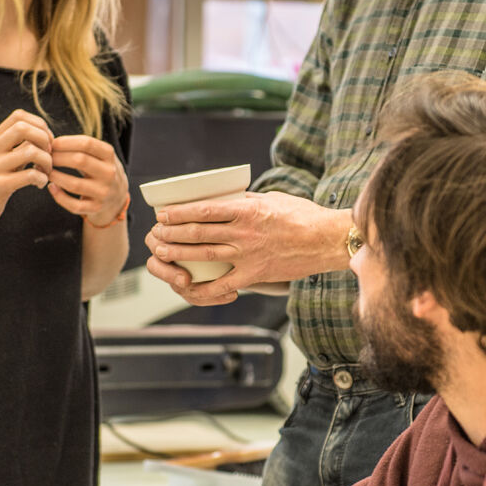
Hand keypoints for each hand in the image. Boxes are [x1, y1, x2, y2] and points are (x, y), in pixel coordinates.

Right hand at [0, 109, 53, 235]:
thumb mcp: (3, 156)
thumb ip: (19, 143)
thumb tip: (46, 134)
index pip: (19, 115)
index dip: (40, 125)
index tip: (47, 142)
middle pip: (24, 127)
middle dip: (45, 140)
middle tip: (49, 155)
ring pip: (30, 151)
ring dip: (47, 161)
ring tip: (45, 172)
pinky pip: (30, 175)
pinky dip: (42, 179)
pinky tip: (39, 184)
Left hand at [48, 135, 128, 224]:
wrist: (117, 195)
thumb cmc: (99, 168)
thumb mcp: (99, 154)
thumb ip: (79, 147)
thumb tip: (49, 143)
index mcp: (109, 155)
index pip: (86, 143)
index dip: (65, 142)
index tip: (51, 144)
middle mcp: (109, 173)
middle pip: (79, 161)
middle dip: (57, 158)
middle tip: (46, 158)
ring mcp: (103, 192)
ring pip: (74, 184)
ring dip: (55, 176)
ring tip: (45, 171)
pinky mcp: (96, 208)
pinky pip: (74, 205)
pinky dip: (59, 196)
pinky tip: (51, 187)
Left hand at [145, 190, 351, 305]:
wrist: (327, 240)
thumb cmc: (303, 216)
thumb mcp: (273, 198)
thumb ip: (247, 200)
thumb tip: (225, 199)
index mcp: (247, 210)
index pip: (204, 209)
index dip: (179, 212)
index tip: (164, 212)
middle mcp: (244, 232)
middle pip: (198, 232)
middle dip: (172, 232)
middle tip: (157, 232)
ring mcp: (249, 255)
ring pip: (205, 255)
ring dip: (180, 253)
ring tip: (163, 251)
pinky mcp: (256, 274)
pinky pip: (224, 284)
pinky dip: (205, 288)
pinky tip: (188, 286)